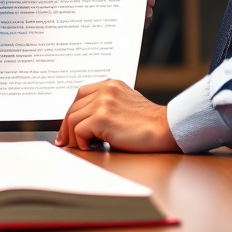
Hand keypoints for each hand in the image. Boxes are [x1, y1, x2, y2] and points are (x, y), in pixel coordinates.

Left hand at [55, 79, 179, 152]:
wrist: (166, 129)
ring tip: (81, 147)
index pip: (81, 95)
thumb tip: (88, 123)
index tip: (68, 128)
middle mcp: (105, 89)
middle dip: (67, 127)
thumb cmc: (149, 123)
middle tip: (66, 142)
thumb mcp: (127, 104)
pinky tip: (91, 147)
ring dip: (73, 136)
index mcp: (110, 85)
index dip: (72, 113)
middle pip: (74, 107)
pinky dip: (80, 142)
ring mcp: (103, 102)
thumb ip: (109, 106)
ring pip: (73, 119)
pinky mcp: (102, 117)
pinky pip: (79, 131)